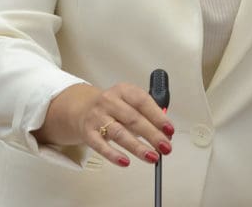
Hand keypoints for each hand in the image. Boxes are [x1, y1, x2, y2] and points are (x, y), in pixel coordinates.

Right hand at [37, 82, 173, 167]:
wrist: (81, 109)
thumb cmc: (112, 107)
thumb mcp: (129, 102)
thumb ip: (146, 114)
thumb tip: (165, 132)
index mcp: (123, 90)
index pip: (142, 101)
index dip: (158, 116)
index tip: (170, 130)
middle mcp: (109, 101)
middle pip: (133, 119)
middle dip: (152, 134)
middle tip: (166, 147)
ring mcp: (97, 117)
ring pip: (119, 133)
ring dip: (138, 147)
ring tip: (152, 157)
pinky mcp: (88, 133)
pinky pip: (100, 146)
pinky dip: (113, 155)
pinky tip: (126, 162)